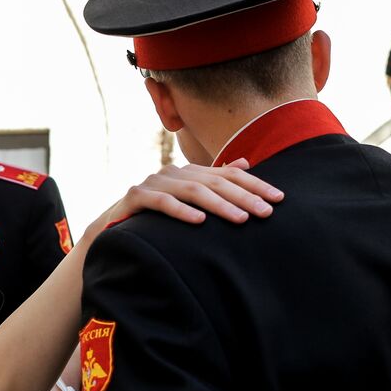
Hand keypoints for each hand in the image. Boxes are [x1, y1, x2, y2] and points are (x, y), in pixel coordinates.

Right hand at [90, 159, 281, 234]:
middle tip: (267, 212)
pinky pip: (162, 203)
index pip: (229, 175)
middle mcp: (173, 173)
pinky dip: (181, 212)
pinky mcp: (136, 197)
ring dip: (220, 206)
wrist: (112, 226)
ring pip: (193, 191)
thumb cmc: (155, 217)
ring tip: (241, 219)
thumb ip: (213, 180)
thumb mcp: (187, 198)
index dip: (255, 186)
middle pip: (215, 182)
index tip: (279, 199)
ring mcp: (154, 183)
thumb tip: (245, 163)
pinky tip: (200, 222)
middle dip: (244, 197)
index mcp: (188, 172)